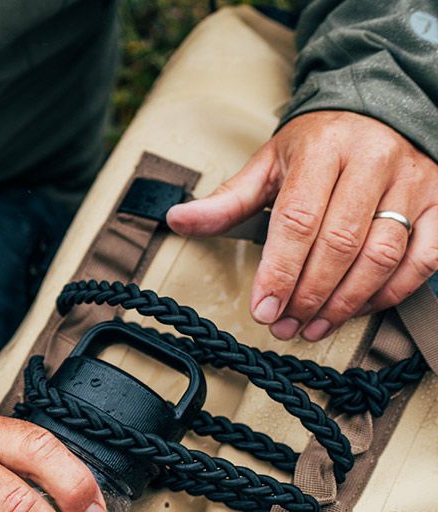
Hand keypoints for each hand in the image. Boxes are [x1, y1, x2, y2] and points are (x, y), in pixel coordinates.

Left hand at [167, 111, 437, 340]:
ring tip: (313, 327)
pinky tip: (360, 309)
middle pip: (339, 244)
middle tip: (284, 326)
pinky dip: (392, 292)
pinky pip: (425, 257)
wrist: (384, 106)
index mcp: (324, 149)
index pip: (298, 221)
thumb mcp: (269, 164)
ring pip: (382, 256)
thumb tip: (177, 219)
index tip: (263, 310)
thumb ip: (226, 200)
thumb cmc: (319, 144)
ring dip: (344, 303)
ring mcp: (414, 181)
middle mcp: (374, 160)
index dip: (279, 272)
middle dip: (307, 296)